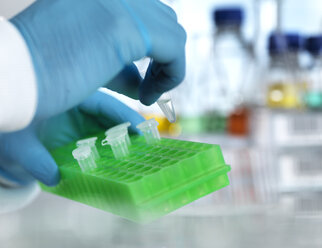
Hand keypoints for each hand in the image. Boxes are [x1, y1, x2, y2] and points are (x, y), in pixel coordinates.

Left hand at [0, 91, 144, 185]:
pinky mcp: (82, 136)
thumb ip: (34, 160)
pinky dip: (112, 151)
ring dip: (124, 142)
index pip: (103, 104)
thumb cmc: (11, 130)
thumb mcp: (18, 142)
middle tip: (149, 145)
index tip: (142, 131)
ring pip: (110, 129)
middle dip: (131, 130)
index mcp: (68, 97)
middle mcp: (79, 109)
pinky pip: (101, 142)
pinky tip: (120, 163)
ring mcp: (82, 123)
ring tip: (140, 156)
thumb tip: (54, 178)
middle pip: (113, 116)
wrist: (9, 134)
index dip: (124, 117)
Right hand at [11, 0, 185, 119]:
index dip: (151, 46)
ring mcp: (117, 1)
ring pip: (172, 30)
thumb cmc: (40, 75)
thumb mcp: (86, 58)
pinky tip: (149, 96)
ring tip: (147, 94)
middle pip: (162, 18)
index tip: (141, 78)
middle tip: (146, 87)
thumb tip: (140, 79)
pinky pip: (175, 47)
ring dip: (167, 66)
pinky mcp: (124, 26)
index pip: (144, 13)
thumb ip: (116, 63)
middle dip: (161, 56)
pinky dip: (172, 74)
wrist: (11, 78)